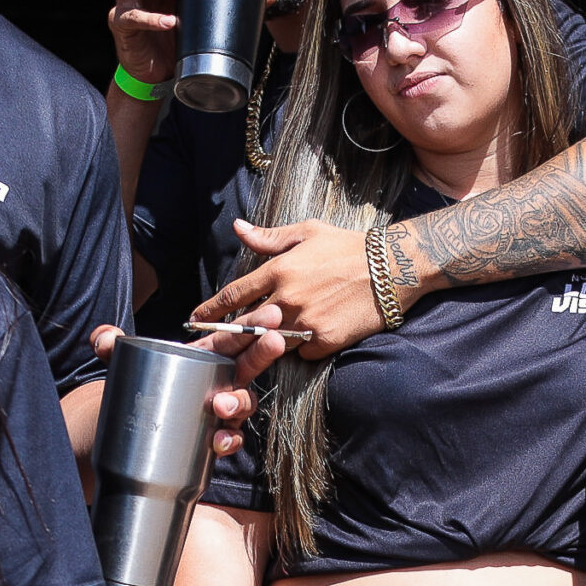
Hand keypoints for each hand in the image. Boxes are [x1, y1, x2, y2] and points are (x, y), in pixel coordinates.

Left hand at [92, 318, 284, 456]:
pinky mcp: (214, 438)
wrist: (131, 428)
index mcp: (204, 355)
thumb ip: (111, 346)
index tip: (268, 315)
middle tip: (273, 341)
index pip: (231, 337)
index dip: (250, 325)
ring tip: (222, 404)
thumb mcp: (124, 362)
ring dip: (240, 402)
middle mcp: (218, 381)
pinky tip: (219, 442)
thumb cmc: (140, 386)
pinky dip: (229, 440)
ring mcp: (220, 412)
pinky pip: (230, 439)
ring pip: (242, 404)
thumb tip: (102, 337)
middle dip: (262, 353)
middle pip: (248, 366)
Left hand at [196, 218, 390, 359]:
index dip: (209, 309)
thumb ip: (269, 237)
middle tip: (202, 349)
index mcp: (280, 269)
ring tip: (240, 358)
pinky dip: (298, 351)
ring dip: (258, 347)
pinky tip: (303, 343)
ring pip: (269, 343)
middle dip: (220, 339)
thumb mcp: (307, 232)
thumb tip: (238, 228)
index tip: (193, 319)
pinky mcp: (324, 341)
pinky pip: (300, 354)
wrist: (392, 268)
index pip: (234, 294)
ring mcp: (305, 322)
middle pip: (243, 326)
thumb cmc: (348, 247)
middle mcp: (287, 298)